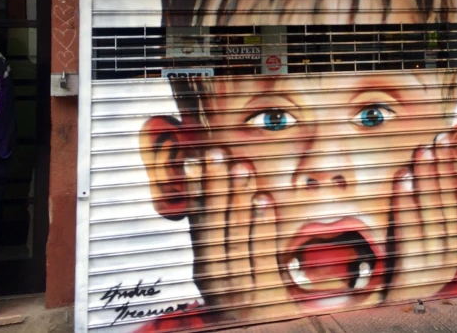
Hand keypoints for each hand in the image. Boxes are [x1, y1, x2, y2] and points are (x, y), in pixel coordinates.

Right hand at [185, 150, 298, 321]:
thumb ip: (223, 243)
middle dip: (215, 185)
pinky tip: (263, 200)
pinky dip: (261, 224)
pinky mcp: (264, 293)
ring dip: (238, 198)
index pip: (197, 221)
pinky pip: (261, 252)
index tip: (192, 161)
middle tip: (216, 154)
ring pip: (236, 234)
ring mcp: (239, 287)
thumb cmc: (249, 301)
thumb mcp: (229, 273)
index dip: (195, 190)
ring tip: (241, 168)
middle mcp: (215, 278)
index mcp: (204, 269)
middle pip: (214, 224)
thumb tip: (218, 196)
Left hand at [385, 135, 456, 301]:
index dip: (452, 168)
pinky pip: (410, 229)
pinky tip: (403, 180)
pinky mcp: (413, 271)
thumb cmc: (401, 270)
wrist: (392, 312)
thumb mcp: (421, 241)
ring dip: (426, 179)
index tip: (447, 142)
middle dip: (441, 168)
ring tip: (421, 153)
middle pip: (446, 202)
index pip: (456, 198)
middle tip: (436, 141)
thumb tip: (427, 174)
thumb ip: (426, 214)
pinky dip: (406, 201)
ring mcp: (432, 263)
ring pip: (431, 213)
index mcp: (455, 243)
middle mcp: (449, 253)